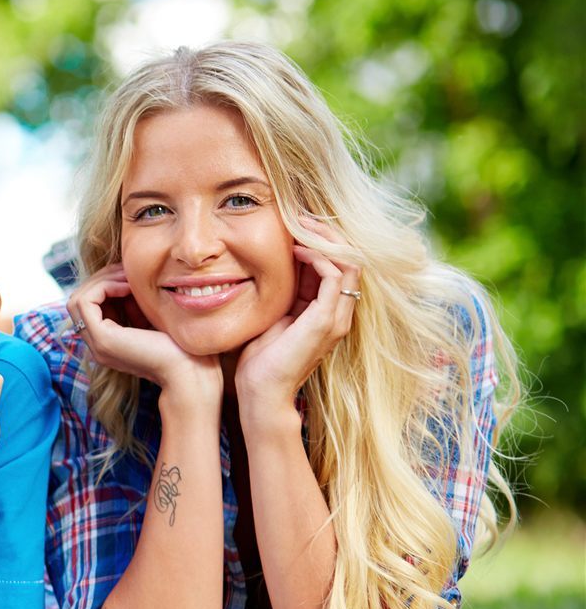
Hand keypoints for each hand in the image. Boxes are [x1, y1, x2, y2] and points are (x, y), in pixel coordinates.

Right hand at [68, 264, 220, 405]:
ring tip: (127, 278)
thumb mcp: (151, 318)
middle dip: (101, 279)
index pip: (89, 305)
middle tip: (127, 271)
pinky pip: (85, 302)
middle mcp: (97, 345)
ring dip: (101, 281)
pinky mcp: (102, 339)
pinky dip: (104, 287)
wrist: (191, 372)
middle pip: (78, 300)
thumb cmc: (181, 347)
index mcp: (107, 342)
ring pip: (76, 300)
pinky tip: (128, 286)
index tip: (131, 277)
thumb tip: (125, 277)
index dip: (105, 284)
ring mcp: (97, 344)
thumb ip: (134, 303)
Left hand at [234, 218, 360, 430]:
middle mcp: (339, 313)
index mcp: (327, 311)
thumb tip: (268, 264)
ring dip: (325, 240)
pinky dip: (319, 257)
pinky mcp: (326, 321)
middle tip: (301, 216)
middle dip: (327, 234)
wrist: (260, 392)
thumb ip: (281, 293)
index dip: (321, 241)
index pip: (338, 265)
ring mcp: (336, 318)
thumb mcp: (272, 315)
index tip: (297, 223)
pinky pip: (335, 276)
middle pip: (350, 259)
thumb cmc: (259, 358)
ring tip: (300, 226)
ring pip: (349, 263)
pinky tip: (296, 249)